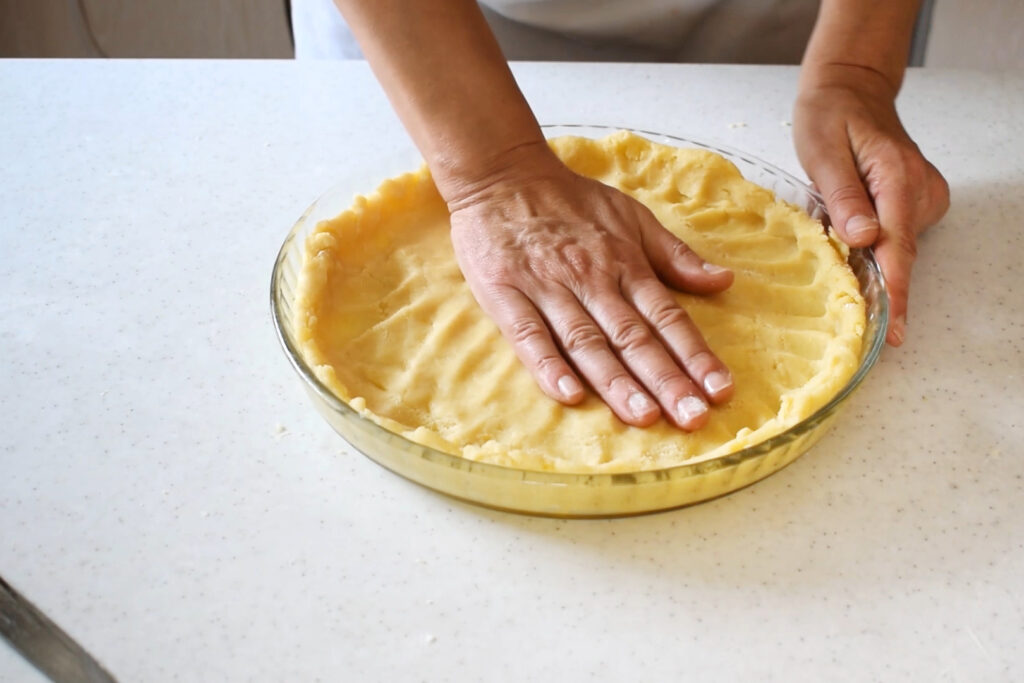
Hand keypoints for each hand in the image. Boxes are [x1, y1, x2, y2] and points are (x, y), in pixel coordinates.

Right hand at [445, 146, 734, 429]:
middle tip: (692, 417)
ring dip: (616, 382)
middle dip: (665, 380)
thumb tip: (724, 281)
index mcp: (625, 263)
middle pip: (633, 337)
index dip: (695, 355)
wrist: (502, 174)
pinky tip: (569, 395)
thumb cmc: (570, 200)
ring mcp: (547, 287)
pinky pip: (529, 335)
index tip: (720, 390)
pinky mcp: (505, 294)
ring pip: (587, 342)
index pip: (667, 316)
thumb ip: (675, 255)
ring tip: (643, 416)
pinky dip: (548, 365)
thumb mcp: (631, 216)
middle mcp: (591, 279)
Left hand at [794, 65, 949, 345]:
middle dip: (887, 293)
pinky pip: (897, 237)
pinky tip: (856, 254)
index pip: (897, 245)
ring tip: (849, 278)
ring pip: (899, 248)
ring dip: (875, 269)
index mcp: (895, 177)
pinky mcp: (916, 199)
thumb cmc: (830, 116)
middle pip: (901, 253)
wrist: (850, 88)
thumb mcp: (823, 151)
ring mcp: (922, 194)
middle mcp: (918, 188)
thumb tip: (864, 238)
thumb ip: (844, 195)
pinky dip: (878, 252)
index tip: (895, 328)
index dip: (895, 290)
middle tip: (874, 334)